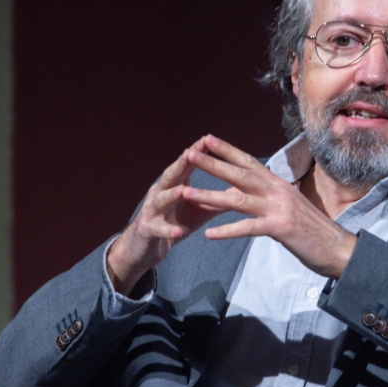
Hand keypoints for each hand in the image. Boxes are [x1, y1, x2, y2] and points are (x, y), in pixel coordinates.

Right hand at [106, 137, 221, 294]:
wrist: (147, 247)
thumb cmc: (174, 223)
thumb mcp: (198, 209)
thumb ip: (217, 198)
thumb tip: (241, 188)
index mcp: (173, 185)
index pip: (185, 166)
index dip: (195, 153)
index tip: (207, 139)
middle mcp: (160, 193)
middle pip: (170, 176)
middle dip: (180, 165)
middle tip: (190, 153)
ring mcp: (152, 211)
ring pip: (161, 200)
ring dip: (171, 195)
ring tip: (182, 191)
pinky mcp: (148, 230)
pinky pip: (158, 229)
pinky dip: (167, 230)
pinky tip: (177, 232)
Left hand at [180, 135, 356, 277]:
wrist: (338, 247)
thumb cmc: (312, 230)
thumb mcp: (287, 207)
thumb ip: (266, 198)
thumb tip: (244, 193)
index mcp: (278, 184)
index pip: (249, 162)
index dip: (227, 150)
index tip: (206, 139)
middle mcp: (277, 191)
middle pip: (239, 174)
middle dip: (212, 164)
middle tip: (189, 154)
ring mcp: (279, 208)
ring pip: (238, 200)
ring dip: (209, 195)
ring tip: (185, 193)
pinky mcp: (281, 228)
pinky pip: (248, 229)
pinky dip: (227, 231)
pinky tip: (209, 234)